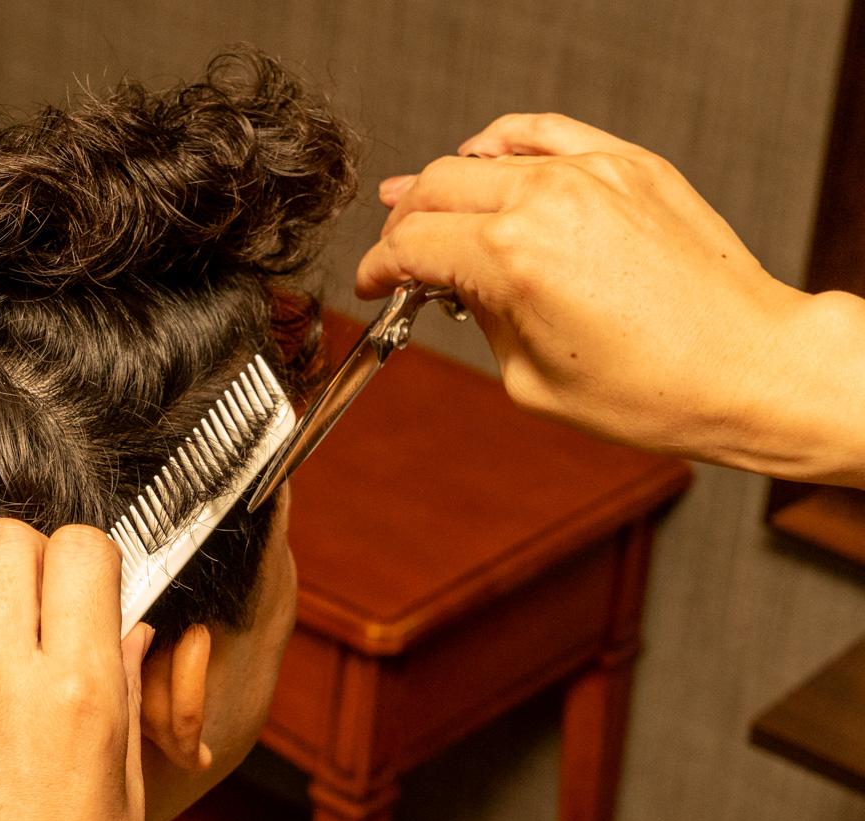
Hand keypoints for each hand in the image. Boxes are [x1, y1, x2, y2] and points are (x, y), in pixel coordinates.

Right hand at [357, 113, 864, 483]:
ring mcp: (591, 174)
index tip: (371, 284)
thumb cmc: (655, 390)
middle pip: (434, 189)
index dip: (375, 268)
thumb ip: (481, 323)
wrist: (748, 367)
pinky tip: (486, 154)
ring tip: (422, 201)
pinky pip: (546, 130)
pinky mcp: (629, 166)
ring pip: (482, 155)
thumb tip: (460, 291)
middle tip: (395, 254)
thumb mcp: (531, 381)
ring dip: (443, 183)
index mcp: (512, 260)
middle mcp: (547, 202)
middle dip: (401, 224)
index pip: (410, 245)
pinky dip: (503, 141)